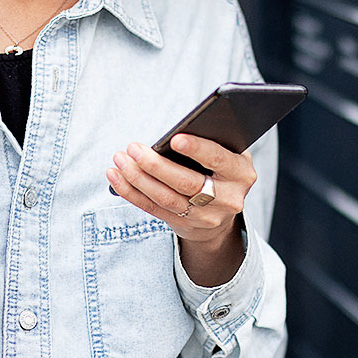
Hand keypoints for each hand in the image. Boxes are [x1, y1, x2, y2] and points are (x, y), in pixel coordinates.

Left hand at [107, 135, 253, 284]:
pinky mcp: (185, 225)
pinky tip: (116, 177)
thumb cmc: (220, 169)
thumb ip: (212, 143)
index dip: (197, 149)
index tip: (174, 138)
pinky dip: (132, 193)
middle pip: (187, 182)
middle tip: (133, 148)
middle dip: (156, 165)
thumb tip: (176, 132)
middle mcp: (228, 198)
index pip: (218, 159)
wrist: (223, 211)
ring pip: (166, 198)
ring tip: (120, 160)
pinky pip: (154, 209)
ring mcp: (207, 216)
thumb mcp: (228, 154)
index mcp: (241, 173)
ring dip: (138, 178)